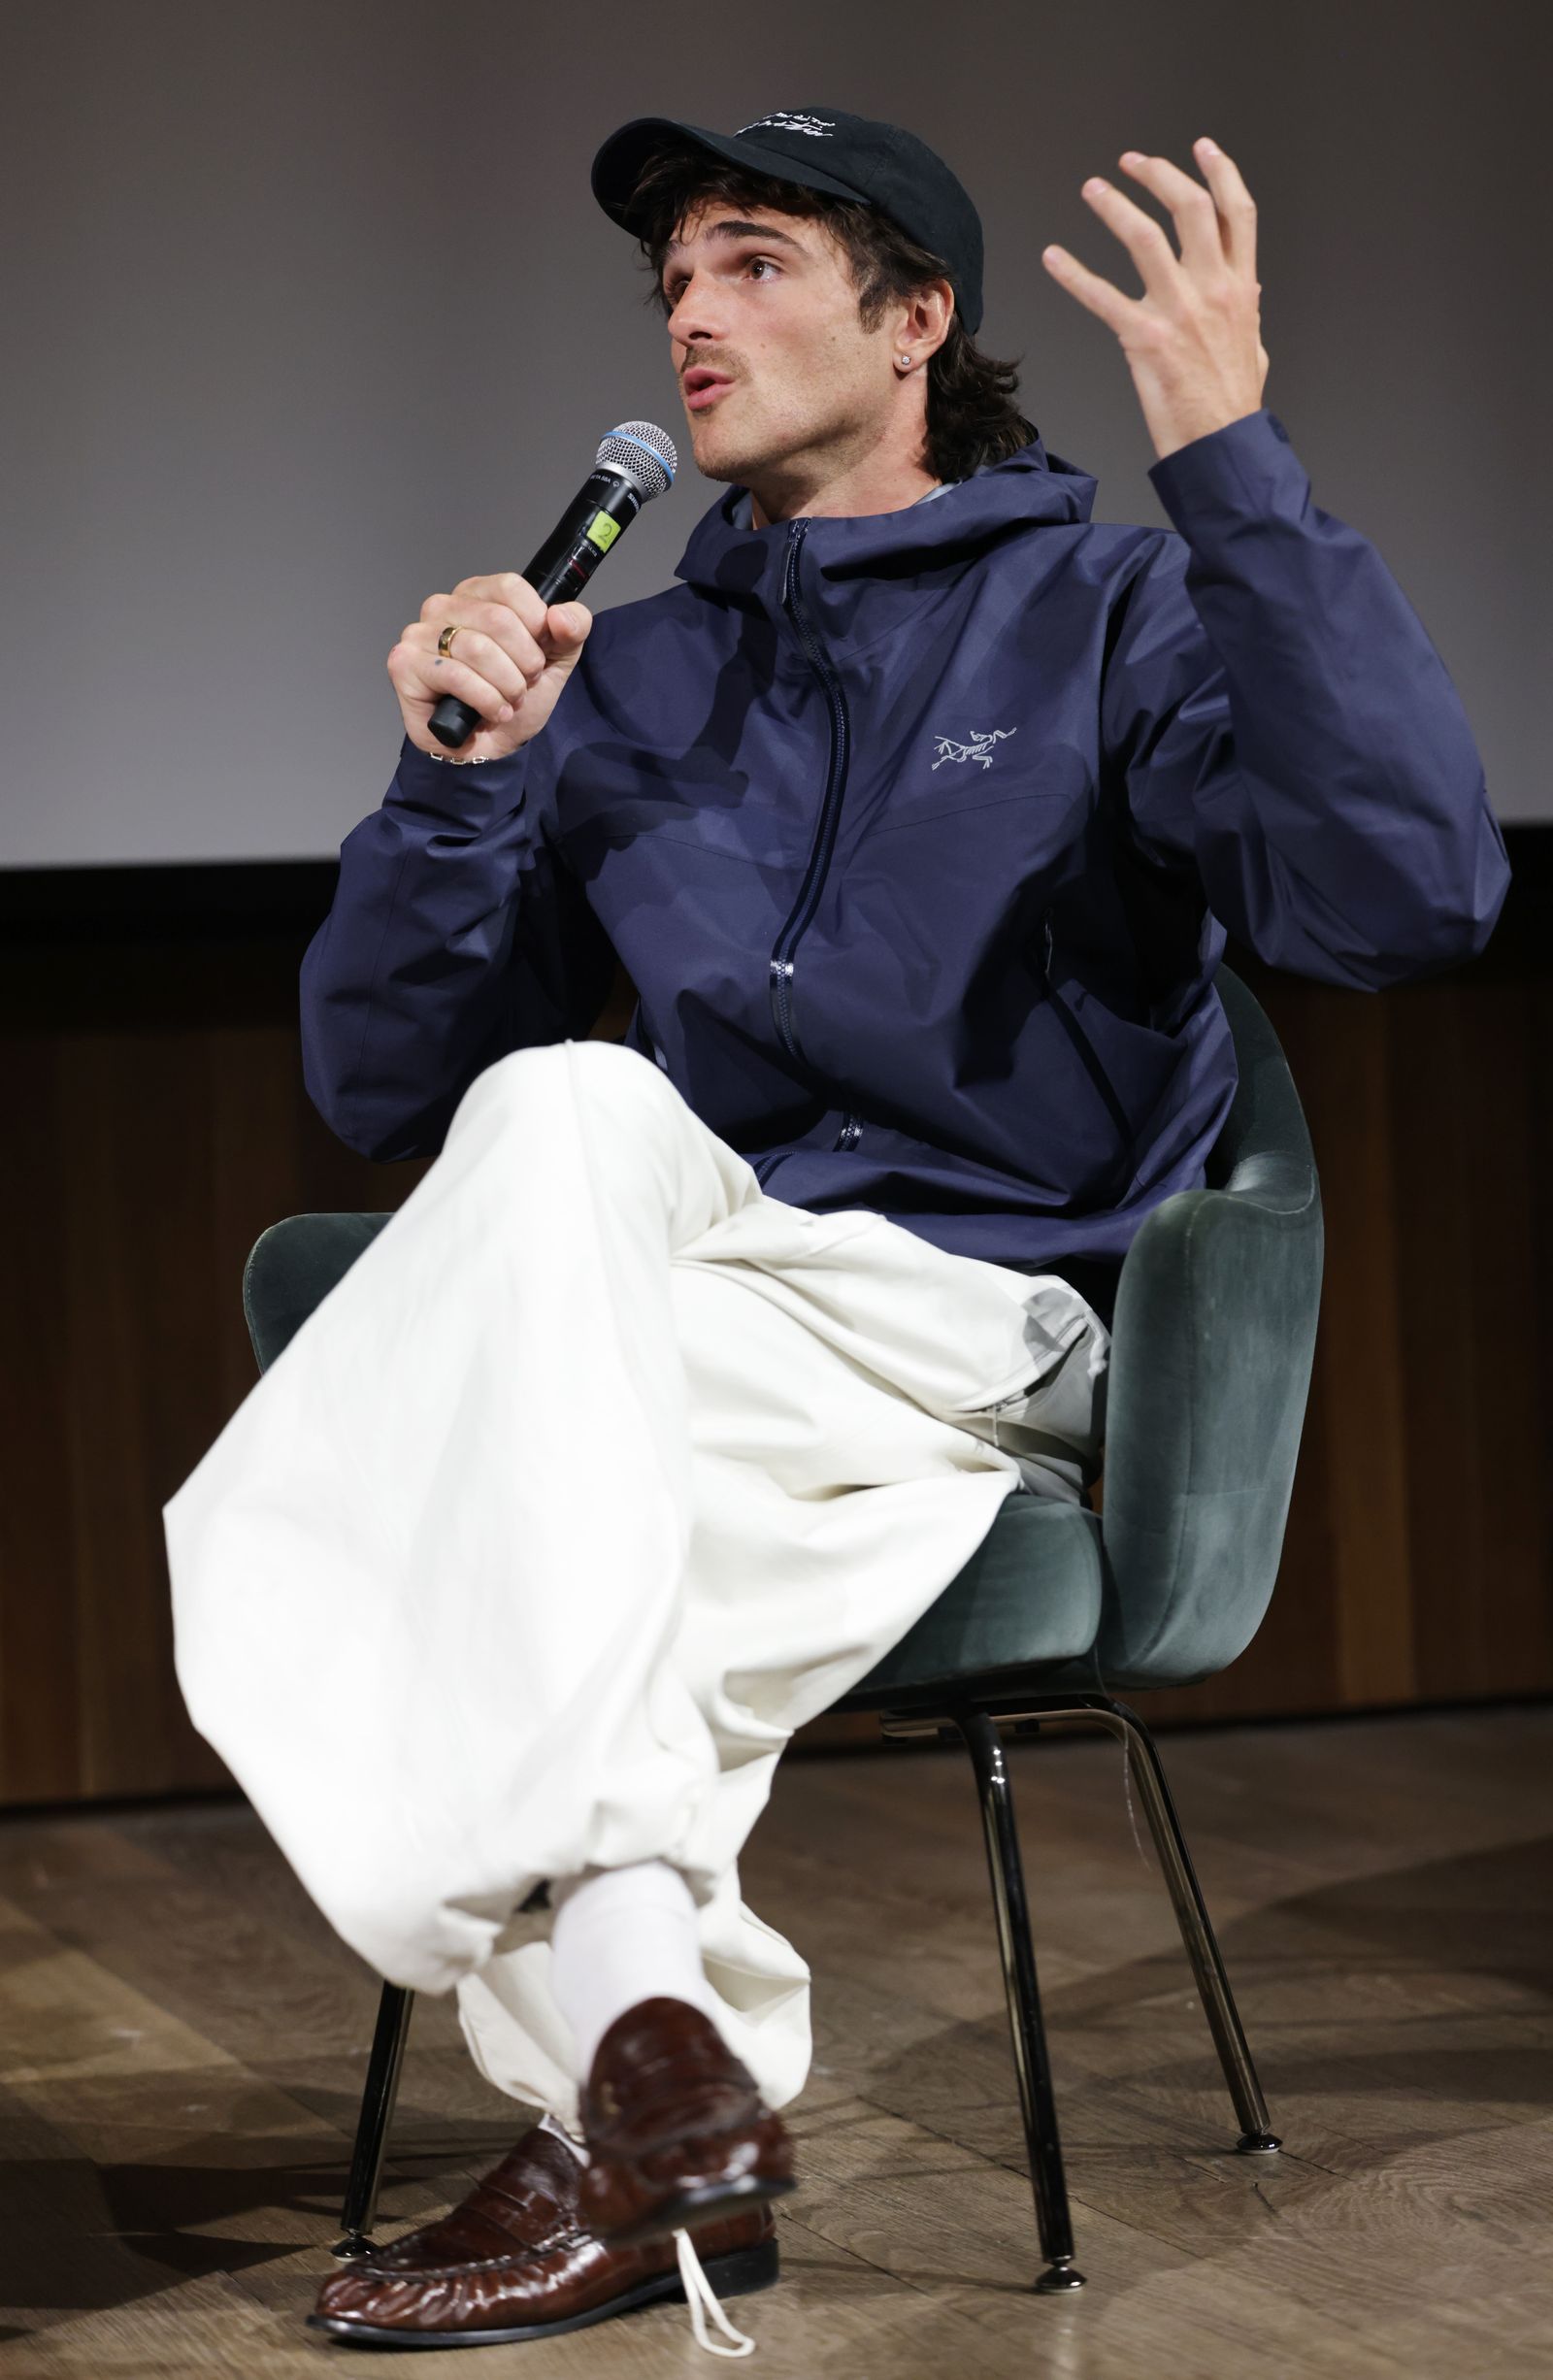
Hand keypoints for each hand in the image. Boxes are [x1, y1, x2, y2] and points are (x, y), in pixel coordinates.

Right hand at [388, 574, 591, 761]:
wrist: (492, 747)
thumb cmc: (513, 698)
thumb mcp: (556, 661)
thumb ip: (571, 630)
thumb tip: (563, 615)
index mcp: (477, 595)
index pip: (510, 587)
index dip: (536, 626)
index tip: (539, 654)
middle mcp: (444, 607)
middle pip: (498, 619)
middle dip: (524, 663)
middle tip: (523, 684)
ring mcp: (419, 634)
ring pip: (477, 648)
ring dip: (506, 685)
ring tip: (509, 701)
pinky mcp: (404, 664)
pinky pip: (454, 675)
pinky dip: (485, 699)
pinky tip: (493, 712)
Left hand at [1041, 136, 1268, 461]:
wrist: (1223, 447)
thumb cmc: (1233, 406)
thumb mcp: (1254, 349)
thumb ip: (1246, 316)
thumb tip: (1249, 298)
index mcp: (1239, 287)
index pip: (1237, 212)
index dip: (1220, 171)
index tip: (1201, 148)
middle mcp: (1213, 289)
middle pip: (1190, 206)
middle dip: (1158, 175)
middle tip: (1131, 161)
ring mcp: (1179, 311)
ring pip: (1145, 236)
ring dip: (1113, 205)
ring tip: (1093, 189)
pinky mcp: (1145, 340)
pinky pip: (1100, 296)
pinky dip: (1072, 273)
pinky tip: (1052, 257)